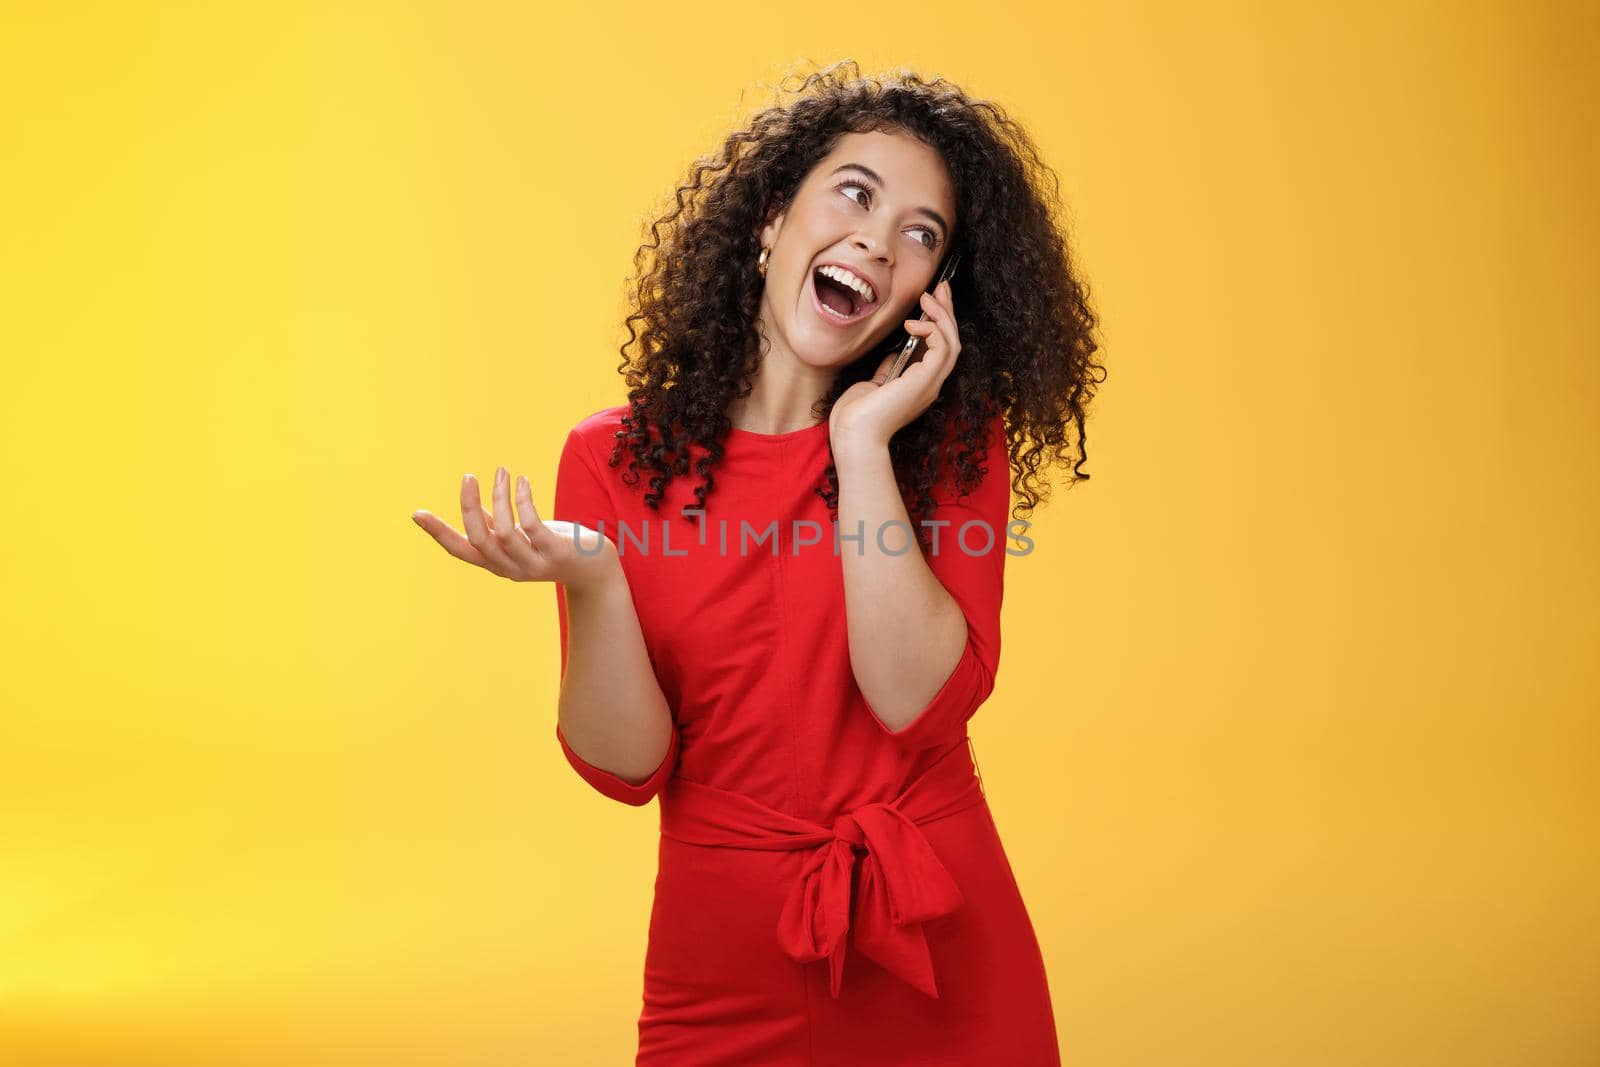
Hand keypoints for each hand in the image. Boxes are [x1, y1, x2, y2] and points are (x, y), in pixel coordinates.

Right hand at [411, 466, 617, 587]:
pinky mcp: (557, 553)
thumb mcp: (522, 540)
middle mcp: (511, 567)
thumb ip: (498, 528)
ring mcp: (534, 563)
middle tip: (468, 477)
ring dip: (500, 498)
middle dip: (469, 507)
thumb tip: (475, 511)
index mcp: (497, 563)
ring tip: (501, 472)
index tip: (417, 513)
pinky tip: (522, 481)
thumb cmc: (555, 549)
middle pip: (480, 540)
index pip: (461, 550)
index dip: (439, 533)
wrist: (596, 571)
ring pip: (505, 532)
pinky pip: (534, 526)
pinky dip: (524, 501)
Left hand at [829, 279, 961, 449]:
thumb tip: (895, 353)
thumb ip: (889, 370)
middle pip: (952, 341)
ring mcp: (930, 384)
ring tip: (926, 298)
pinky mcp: (924, 381)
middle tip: (940, 287)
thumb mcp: (875, 385)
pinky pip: (942, 347)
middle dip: (947, 311)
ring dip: (942, 315)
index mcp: (921, 385)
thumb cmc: (857, 416)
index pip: (941, 348)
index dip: (940, 321)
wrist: (853, 435)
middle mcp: (931, 384)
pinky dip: (932, 329)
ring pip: (952, 342)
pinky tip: (913, 324)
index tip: (932, 299)